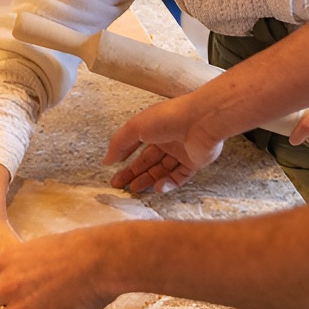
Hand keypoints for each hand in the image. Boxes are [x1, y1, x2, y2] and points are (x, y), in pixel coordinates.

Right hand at [105, 93, 224, 193]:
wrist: (201, 121)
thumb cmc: (168, 118)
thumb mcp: (135, 127)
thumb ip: (119, 143)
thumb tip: (106, 160)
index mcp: (154, 128)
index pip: (136, 146)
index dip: (124, 158)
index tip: (113, 171)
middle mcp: (168, 139)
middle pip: (148, 161)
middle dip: (133, 173)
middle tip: (119, 186)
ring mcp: (182, 152)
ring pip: (162, 170)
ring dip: (148, 180)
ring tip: (134, 190)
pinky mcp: (194, 162)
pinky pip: (179, 177)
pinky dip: (168, 184)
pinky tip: (157, 188)